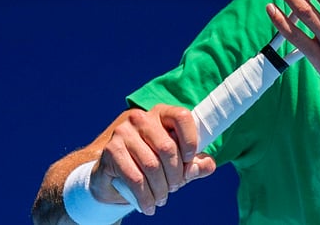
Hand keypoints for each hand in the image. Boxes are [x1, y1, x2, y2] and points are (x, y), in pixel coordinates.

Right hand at [90, 104, 215, 214]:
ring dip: (161, 189)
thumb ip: (195, 163)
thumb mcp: (176, 163)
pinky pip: (134, 177)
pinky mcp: (111, 150)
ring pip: (151, 165)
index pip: (182, 117)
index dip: (190, 140)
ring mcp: (123, 132)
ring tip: (163, 199)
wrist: (112, 174)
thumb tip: (208, 166)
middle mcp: (141, 118)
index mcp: (161, 113)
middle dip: (175, 174)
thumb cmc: (151, 163)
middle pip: (167, 147)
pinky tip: (149, 205)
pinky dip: (145, 196)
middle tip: (175, 188)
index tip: (190, 161)